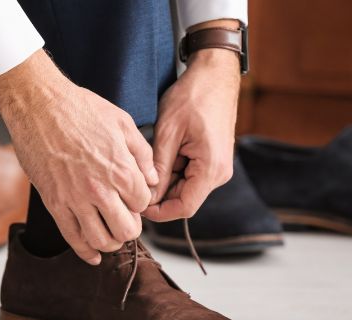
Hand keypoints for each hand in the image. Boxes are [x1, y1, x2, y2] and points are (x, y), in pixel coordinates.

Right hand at [0, 50, 157, 263]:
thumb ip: (142, 154)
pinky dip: (86, 252)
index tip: (133, 197)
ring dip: (110, 242)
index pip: (143, 204)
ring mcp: (75, 199)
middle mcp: (100, 189)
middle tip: (125, 220)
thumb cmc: (79, 108)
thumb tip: (151, 179)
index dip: (140, 202)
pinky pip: (73, 237)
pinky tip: (93, 255)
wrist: (38, 106)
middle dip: (130, 227)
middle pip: (126, 229)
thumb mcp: (122, 122)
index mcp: (121, 169)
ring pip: (101, 240)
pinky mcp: (54, 204)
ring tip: (111, 234)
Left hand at [143, 45, 240, 221]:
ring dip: (163, 180)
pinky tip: (158, 155)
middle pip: (183, 199)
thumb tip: (146, 194)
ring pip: (184, 188)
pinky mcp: (211, 159)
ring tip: (145, 162)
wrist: (214, 74)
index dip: (159, 212)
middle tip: (133, 182)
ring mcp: (216, 166)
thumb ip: (158, 166)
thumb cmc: (193, 96)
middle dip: (158, 194)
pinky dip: (171, 170)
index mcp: (211, 168)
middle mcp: (218, 172)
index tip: (137, 205)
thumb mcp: (168, 131)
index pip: (184, 207)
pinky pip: (188, 175)